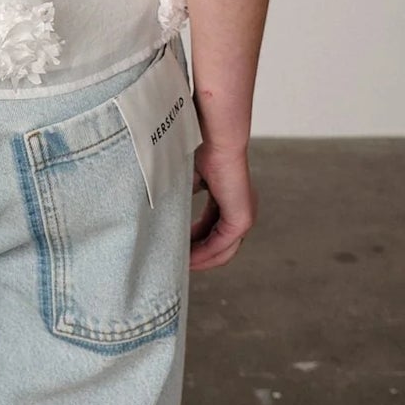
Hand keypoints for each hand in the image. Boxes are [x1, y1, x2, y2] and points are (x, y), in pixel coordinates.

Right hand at [190, 139, 256, 270]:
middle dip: (198, 256)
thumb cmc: (202, 150)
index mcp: (228, 199)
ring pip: (222, 250)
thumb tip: (161, 212)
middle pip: (220, 245)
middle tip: (178, 264)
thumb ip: (181, 198)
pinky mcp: (241, 219)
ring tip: (180, 265)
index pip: (212, 228)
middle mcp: (240, 210)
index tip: (177, 249)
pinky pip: (221, 245)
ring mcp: (244, 216)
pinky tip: (188, 259)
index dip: (195, 242)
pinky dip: (205, 254)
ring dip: (201, 259)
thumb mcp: (188, 179)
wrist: (217, 138)